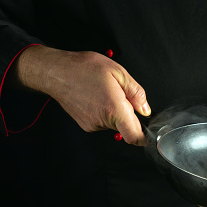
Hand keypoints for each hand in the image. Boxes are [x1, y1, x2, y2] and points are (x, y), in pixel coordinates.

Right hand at [15, 45, 150, 144]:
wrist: (56, 72)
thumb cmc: (83, 68)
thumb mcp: (118, 72)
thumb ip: (136, 93)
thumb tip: (145, 109)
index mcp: (113, 108)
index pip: (134, 136)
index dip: (145, 137)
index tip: (150, 132)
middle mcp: (102, 120)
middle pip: (126, 127)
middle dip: (129, 113)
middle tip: (120, 95)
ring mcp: (92, 124)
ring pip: (115, 123)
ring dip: (116, 111)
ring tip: (105, 93)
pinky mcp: (85, 124)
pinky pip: (103, 122)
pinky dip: (105, 112)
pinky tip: (97, 97)